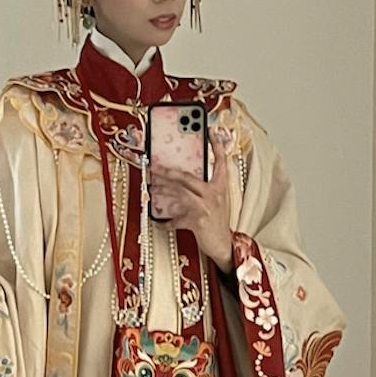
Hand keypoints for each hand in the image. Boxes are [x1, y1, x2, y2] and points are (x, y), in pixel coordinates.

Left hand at [149, 130, 233, 271]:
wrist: (224, 245)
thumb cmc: (217, 223)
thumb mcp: (213, 203)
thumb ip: (198, 193)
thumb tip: (176, 188)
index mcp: (220, 187)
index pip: (221, 162)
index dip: (217, 146)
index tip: (211, 131)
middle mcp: (214, 194)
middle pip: (188, 177)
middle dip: (168, 172)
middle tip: (154, 168)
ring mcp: (206, 207)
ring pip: (179, 193)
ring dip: (163, 190)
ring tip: (151, 186)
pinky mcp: (198, 221)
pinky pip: (176, 219)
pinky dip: (165, 221)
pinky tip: (156, 221)